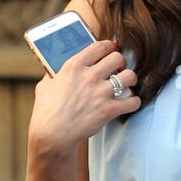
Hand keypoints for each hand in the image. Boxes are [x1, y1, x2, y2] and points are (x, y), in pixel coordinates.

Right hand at [28, 39, 139, 155]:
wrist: (51, 134)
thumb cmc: (46, 111)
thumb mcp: (46, 86)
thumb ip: (55, 75)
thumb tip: (57, 70)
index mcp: (73, 66)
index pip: (99, 46)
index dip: (109, 46)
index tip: (112, 49)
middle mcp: (89, 76)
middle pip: (118, 58)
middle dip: (121, 63)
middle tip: (119, 70)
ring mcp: (100, 93)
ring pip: (130, 76)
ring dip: (130, 80)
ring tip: (126, 85)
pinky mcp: (109, 110)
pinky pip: (133, 101)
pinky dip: (134, 102)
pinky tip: (128, 103)